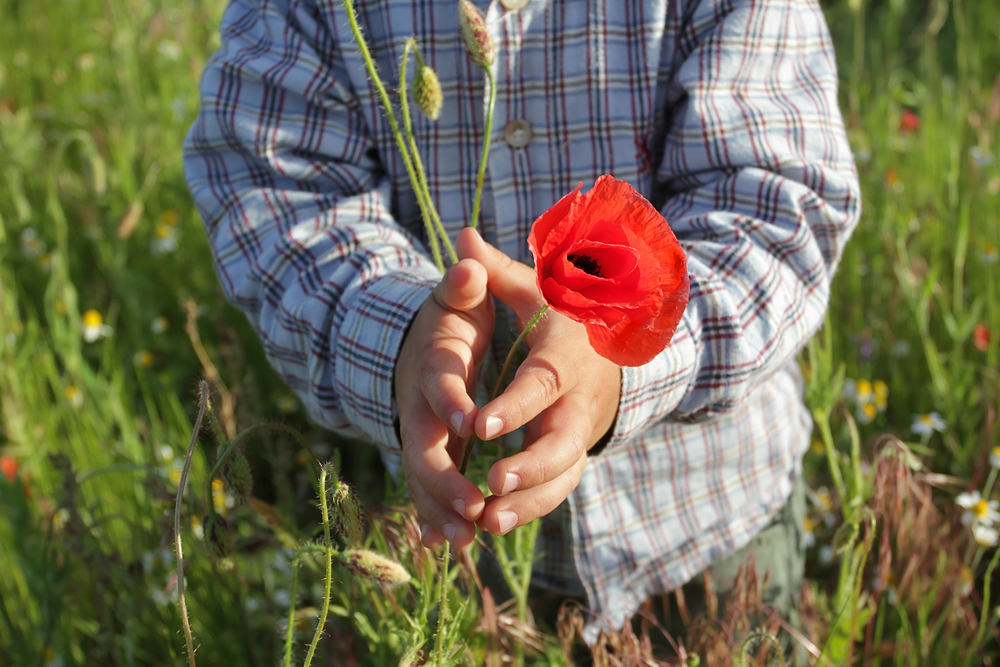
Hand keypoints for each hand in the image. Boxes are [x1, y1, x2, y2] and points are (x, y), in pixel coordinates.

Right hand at [394, 259, 493, 549]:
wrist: (417, 342)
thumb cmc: (449, 318)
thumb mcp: (457, 296)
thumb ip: (464, 282)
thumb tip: (469, 256)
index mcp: (434, 367)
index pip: (440, 385)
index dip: (453, 401)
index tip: (473, 423)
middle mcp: (421, 408)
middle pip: (423, 448)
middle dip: (444, 481)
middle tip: (471, 510)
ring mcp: (421, 436)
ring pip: (423, 479)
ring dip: (440, 510)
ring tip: (462, 542)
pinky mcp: (430, 456)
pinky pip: (428, 491)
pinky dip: (434, 517)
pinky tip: (443, 546)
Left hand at [455, 228, 621, 535]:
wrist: (618, 342)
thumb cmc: (566, 311)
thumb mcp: (538, 287)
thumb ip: (497, 271)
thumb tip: (462, 237)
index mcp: (565, 354)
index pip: (542, 383)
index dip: (514, 406)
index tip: (480, 425)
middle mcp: (578, 398)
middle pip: (563, 441)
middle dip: (530, 467)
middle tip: (491, 484)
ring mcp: (580, 430)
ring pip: (563, 475)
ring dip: (529, 501)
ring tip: (488, 521)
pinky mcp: (576, 452)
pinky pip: (560, 487)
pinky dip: (532, 508)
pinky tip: (496, 523)